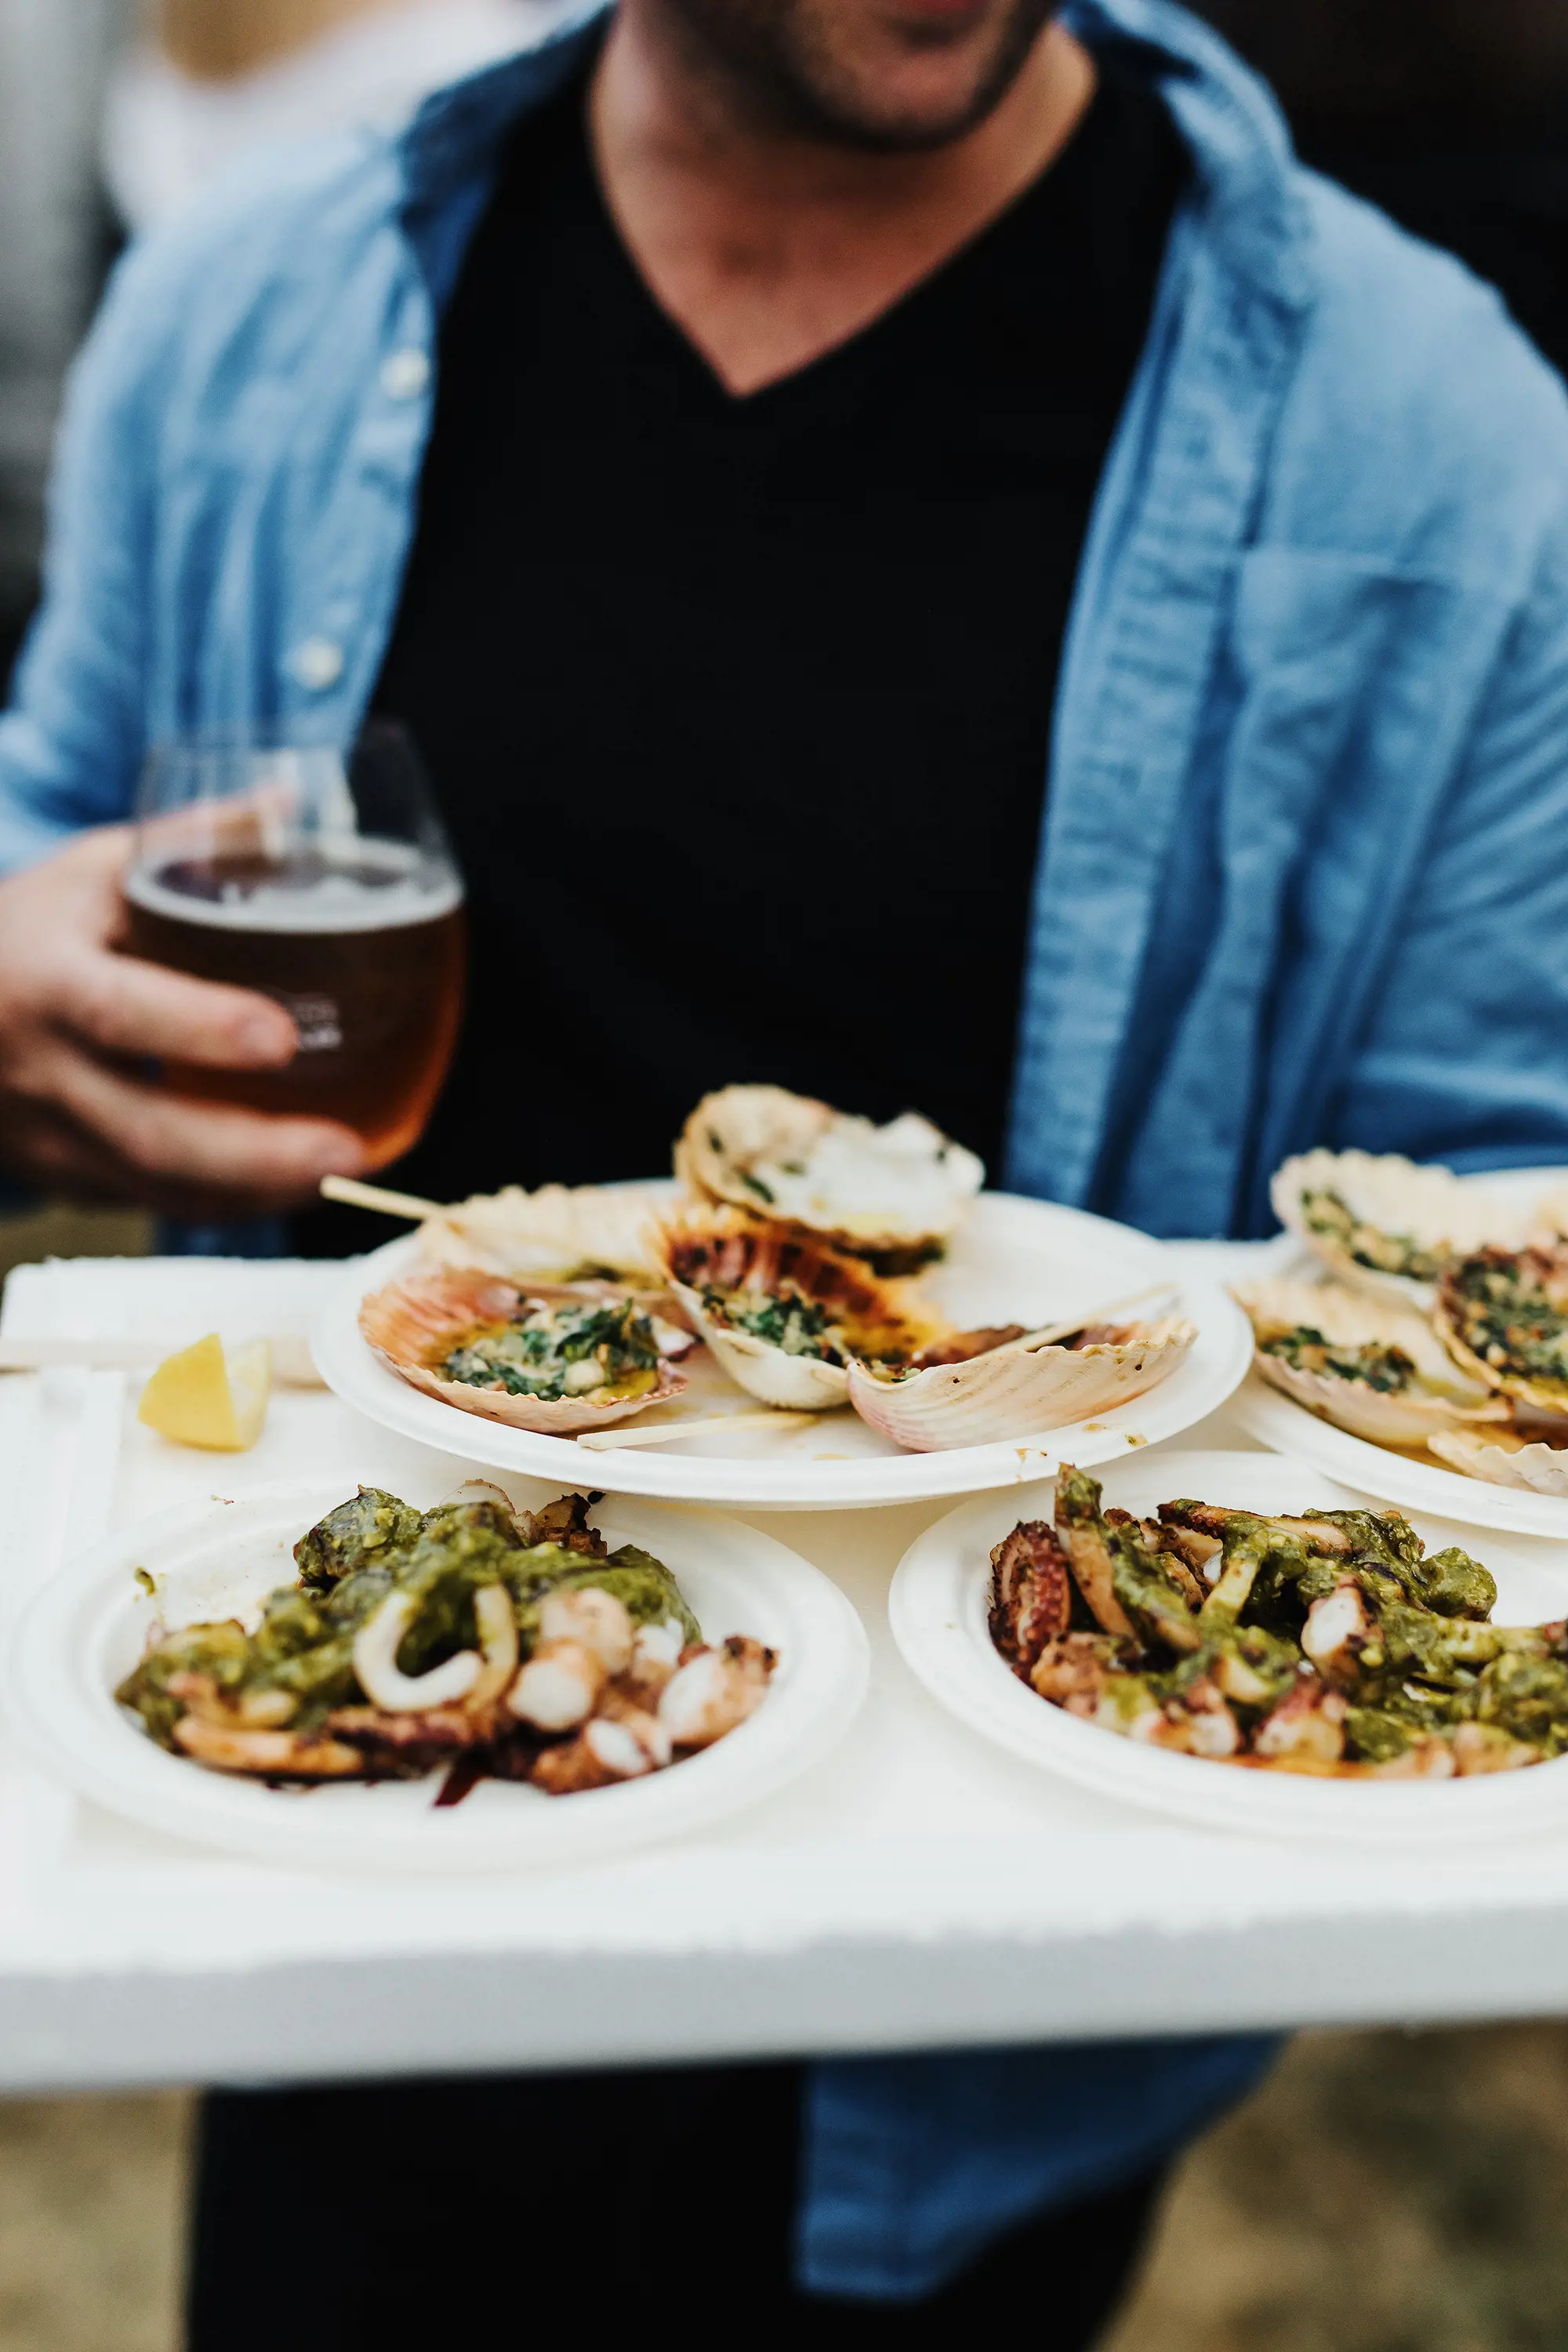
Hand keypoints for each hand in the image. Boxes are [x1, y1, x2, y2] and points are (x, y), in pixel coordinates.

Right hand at [0, 826, 365, 1215]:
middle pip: (147, 1134)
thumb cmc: (28, 929)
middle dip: (254, 1155)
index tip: (283, 1036)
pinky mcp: (61, 1177)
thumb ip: (193, 842)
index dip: (200, 1028)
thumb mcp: (92, 870)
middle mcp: (39, 1071)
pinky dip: (224, 1205)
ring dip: (255, 1192)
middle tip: (346, 1149)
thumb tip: (291, 802)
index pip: (120, 1011)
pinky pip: (148, 1202)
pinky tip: (292, 1190)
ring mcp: (46, 1137)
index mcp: (44, 979)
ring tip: (341, 1173)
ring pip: (154, 1187)